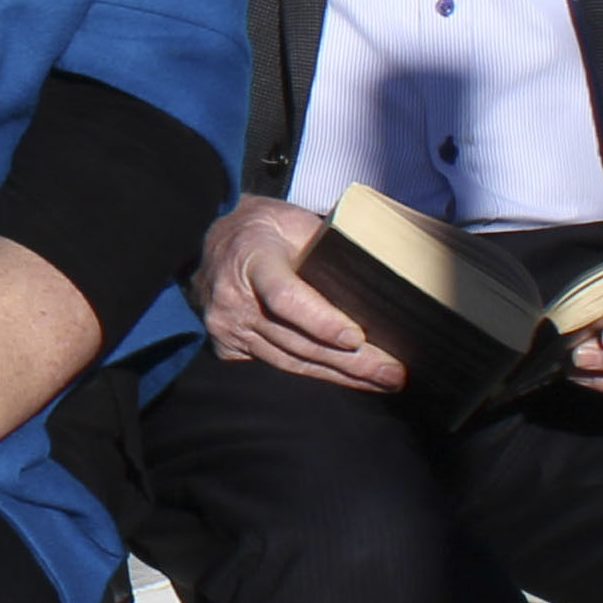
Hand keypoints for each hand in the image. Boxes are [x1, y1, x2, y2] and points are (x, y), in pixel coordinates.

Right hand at [198, 194, 404, 393]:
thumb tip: (382, 267)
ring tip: (383, 381)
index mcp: (251, 257)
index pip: (285, 297)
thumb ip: (329, 245)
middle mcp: (233, 298)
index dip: (322, 322)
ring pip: (291, 361)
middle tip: (393, 372)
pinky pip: (278, 365)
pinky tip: (347, 378)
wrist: (210, 240)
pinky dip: (316, 373)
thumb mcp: (294, 221)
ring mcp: (227, 326)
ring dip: (341, 375)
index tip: (357, 338)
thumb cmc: (264, 228)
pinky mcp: (227, 345)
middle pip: (297, 339)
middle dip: (351, 361)